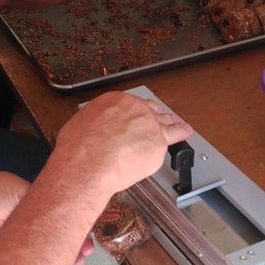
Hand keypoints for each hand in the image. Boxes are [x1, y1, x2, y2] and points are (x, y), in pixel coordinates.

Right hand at [52, 92, 192, 193]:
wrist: (89, 163)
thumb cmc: (79, 148)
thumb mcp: (79, 126)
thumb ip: (93, 126)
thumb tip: (91, 132)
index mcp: (114, 101)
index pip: (130, 104)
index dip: (134, 113)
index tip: (135, 118)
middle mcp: (134, 108)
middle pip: (150, 110)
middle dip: (154, 117)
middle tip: (157, 120)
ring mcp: (149, 124)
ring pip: (165, 121)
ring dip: (172, 123)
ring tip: (179, 125)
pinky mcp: (159, 143)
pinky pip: (173, 138)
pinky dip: (181, 135)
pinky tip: (185, 134)